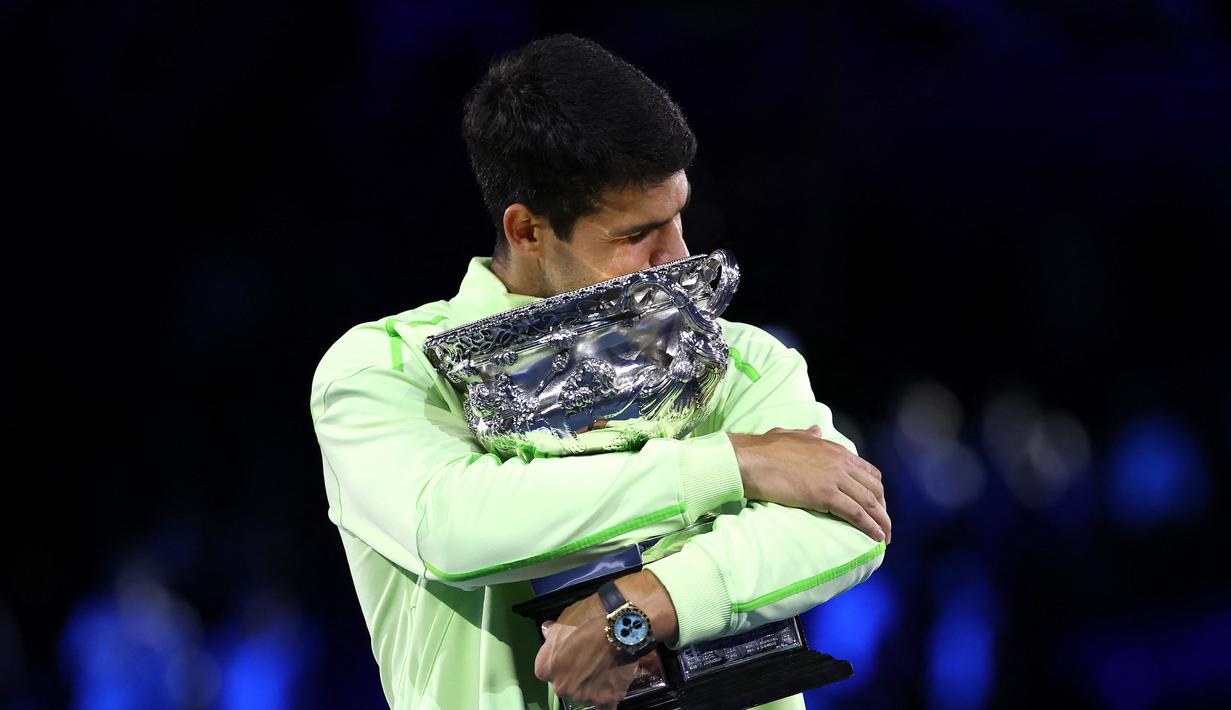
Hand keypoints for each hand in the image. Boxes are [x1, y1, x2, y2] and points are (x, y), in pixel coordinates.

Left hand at [534, 572, 677, 706]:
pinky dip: (605, 699)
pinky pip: (604, 707)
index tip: (569, 652)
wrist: (618, 628)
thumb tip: (546, 631)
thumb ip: (551, 633)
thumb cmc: (585, 623)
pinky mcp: (605, 699)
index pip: (547, 670)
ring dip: (591, 684)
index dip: (559, 660)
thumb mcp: (561, 623)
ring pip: (584, 693)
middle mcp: (561, 688)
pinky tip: (608, 691)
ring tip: (604, 666)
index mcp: (545, 670)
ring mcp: (583, 696)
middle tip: (587, 658)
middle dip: (574, 674)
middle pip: (565, 684)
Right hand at [728, 426, 890, 543]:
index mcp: (834, 450)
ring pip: (870, 502)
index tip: (876, 505)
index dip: (875, 490)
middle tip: (882, 524)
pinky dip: (870, 526)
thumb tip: (817, 430)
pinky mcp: (826, 495)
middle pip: (874, 488)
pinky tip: (876, 537)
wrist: (750, 459)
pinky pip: (856, 513)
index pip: (867, 471)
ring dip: (881, 521)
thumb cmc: (764, 449)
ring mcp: (835, 478)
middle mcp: (840, 462)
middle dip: (882, 508)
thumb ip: (808, 435)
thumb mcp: (791, 435)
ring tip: (885, 536)